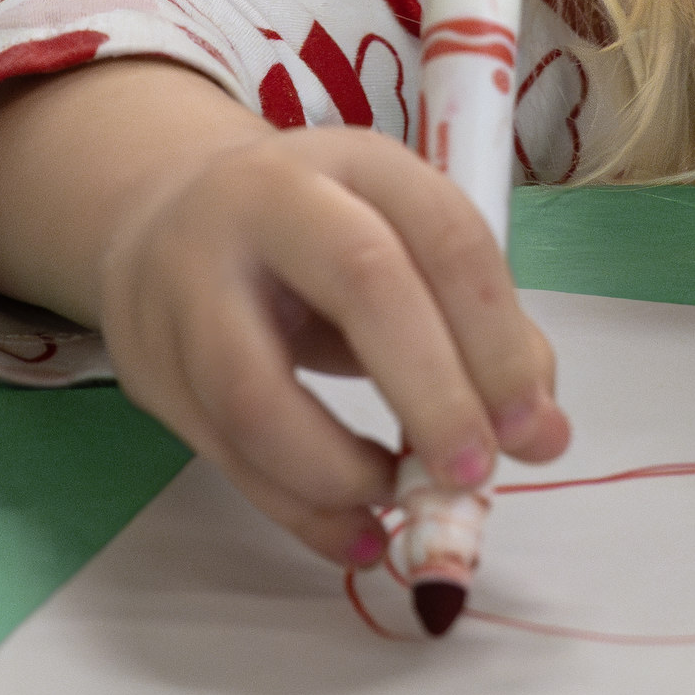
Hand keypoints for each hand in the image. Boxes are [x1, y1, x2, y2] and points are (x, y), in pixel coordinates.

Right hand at [93, 120, 570, 564]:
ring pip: (258, 390)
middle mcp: (270, 201)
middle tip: (475, 473)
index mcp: (359, 161)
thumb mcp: (402, 248)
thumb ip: (481, 331)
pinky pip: (224, 455)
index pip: (445, 235)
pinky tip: (357, 533)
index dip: (496, 337)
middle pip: (362, 283)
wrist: (160, 215)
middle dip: (432, 392)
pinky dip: (300, 511)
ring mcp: (193, 281)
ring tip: (400, 501)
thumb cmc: (316, 241)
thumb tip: (544, 435)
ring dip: (342, 470)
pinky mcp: (150, 364)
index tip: (531, 428)